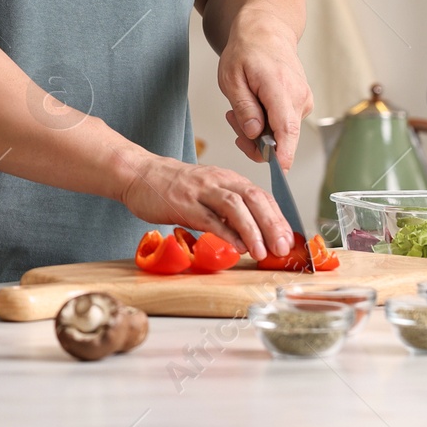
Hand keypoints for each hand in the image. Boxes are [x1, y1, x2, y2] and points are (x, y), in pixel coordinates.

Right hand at [123, 154, 295, 258]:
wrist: (138, 174)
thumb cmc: (172, 186)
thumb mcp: (207, 191)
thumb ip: (228, 209)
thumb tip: (252, 233)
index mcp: (227, 178)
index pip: (261, 196)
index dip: (278, 218)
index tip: (287, 239)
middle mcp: (217, 181)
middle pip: (254, 198)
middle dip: (272, 224)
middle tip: (282, 248)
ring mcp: (200, 191)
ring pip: (235, 206)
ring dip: (252, 230)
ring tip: (261, 252)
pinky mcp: (183, 203)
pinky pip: (209, 218)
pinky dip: (227, 233)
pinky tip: (237, 247)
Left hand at [216, 8, 311, 169]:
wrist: (266, 33)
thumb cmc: (246, 52)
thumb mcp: (231, 78)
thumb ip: (244, 107)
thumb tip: (254, 133)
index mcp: (280, 88)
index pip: (287, 128)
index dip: (283, 153)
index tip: (278, 171)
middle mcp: (299, 97)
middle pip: (282, 138)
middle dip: (254, 140)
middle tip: (233, 120)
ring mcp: (304, 102)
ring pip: (282, 134)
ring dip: (259, 131)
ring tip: (241, 109)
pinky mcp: (302, 106)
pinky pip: (285, 126)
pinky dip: (267, 124)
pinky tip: (255, 108)